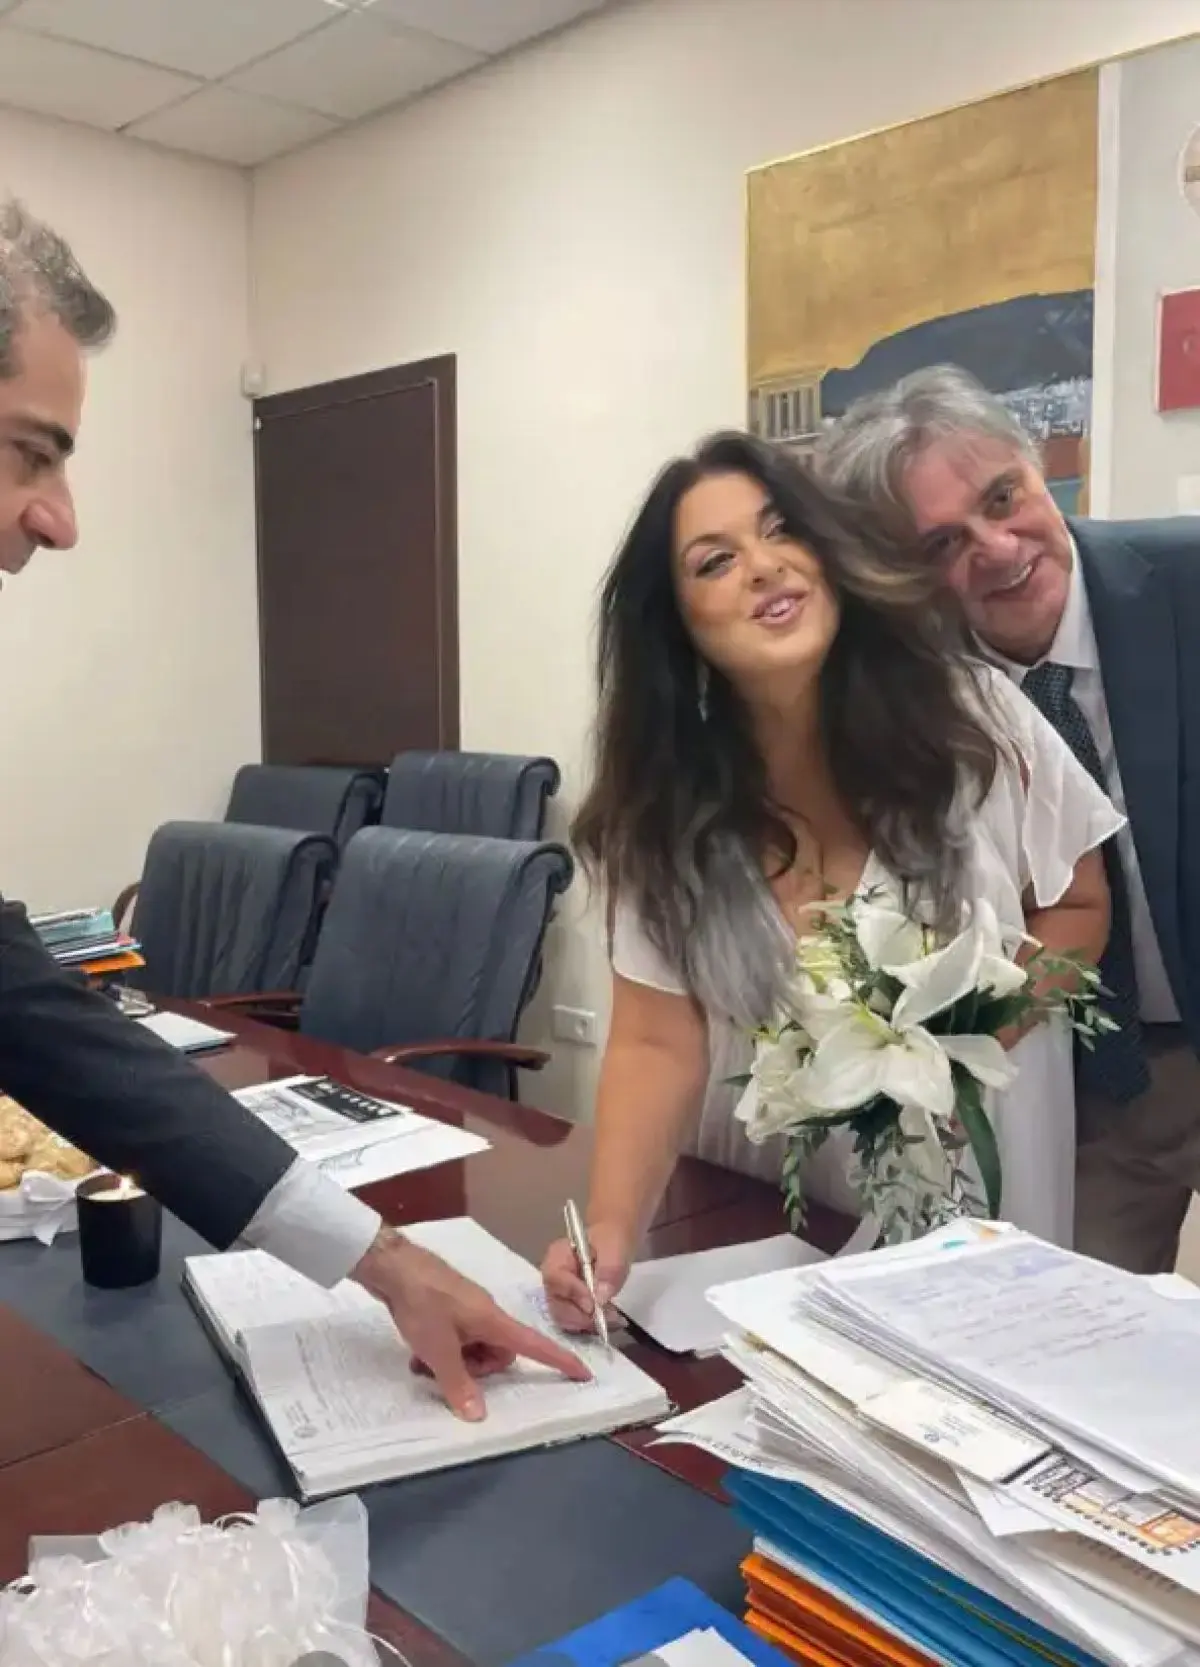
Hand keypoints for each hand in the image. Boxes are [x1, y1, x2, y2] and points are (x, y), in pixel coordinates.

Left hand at [352, 1229, 589, 1420]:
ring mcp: (467, 1310)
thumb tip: (479, 1416)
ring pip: (475, 1349)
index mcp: (494, 1321)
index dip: (560, 1360)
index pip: (535, 1345)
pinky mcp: (449, 1308)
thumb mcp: (438, 1351)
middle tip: (445, 1372)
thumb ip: (459, 1384)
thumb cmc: (422, 1304)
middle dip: (478, 1370)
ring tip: (423, 1363)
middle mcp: (486, 1314)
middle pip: (499, 1354)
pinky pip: (458, 1339)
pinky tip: (417, 1354)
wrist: (392, 1267)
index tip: (583, 1373)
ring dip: (455, 1362)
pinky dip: (443, 1351)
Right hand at [541, 1218, 631, 1332]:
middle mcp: (551, 1279)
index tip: (594, 1305)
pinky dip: (591, 1326)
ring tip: (613, 1320)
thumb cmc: (611, 1241)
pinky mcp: (569, 1308)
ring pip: (564, 1319)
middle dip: (581, 1317)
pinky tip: (610, 1321)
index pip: (555, 1279)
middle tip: (608, 1319)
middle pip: (555, 1305)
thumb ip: (609, 1269)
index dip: (573, 1294)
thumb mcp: (615, 1249)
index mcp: (557, 1257)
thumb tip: (600, 1298)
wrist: (613, 1245)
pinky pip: (574, 1323)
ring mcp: (558, 1296)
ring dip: (588, 1324)